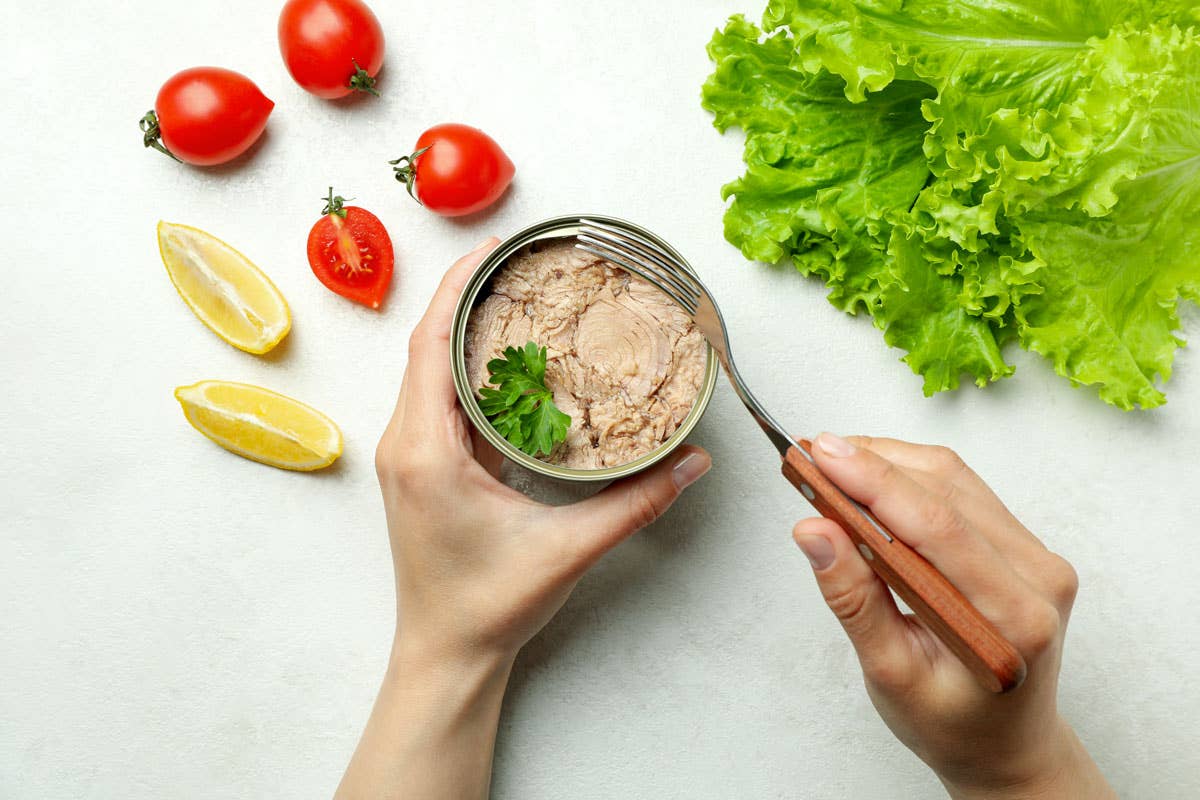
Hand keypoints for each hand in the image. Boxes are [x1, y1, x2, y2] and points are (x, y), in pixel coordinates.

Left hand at [337, 240, 711, 799]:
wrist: (447, 655)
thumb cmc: (488, 607)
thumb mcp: (568, 550)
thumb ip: (636, 503)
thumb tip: (693, 462)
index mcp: (426, 451)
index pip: (431, 344)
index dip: (460, 288)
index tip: (497, 249)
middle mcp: (406, 443)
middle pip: (428, 345)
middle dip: (469, 295)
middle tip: (522, 261)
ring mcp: (409, 454)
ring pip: (430, 369)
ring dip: (467, 329)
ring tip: (519, 296)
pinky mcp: (422, 466)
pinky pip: (439, 397)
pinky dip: (469, 367)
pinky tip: (509, 357)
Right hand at [793, 433, 1113, 799]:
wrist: (1007, 745)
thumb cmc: (952, 723)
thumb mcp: (891, 673)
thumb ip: (854, 598)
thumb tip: (815, 531)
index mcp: (1011, 620)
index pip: (937, 527)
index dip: (873, 482)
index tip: (820, 455)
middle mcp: (1038, 579)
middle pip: (947, 492)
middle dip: (871, 464)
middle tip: (810, 453)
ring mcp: (1039, 558)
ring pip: (955, 480)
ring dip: (889, 462)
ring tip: (831, 461)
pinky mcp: (1025, 545)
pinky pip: (966, 491)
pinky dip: (911, 476)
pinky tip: (871, 476)